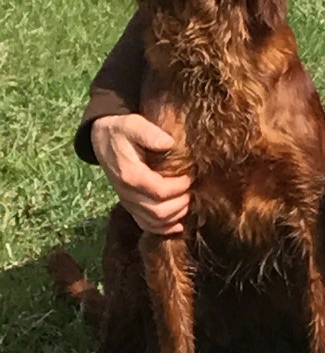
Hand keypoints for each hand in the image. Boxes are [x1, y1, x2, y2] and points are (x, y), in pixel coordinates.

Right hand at [91, 114, 190, 234]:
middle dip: (180, 204)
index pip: (159, 191)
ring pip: (153, 221)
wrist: (103, 139)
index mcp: (130, 174)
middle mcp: (126, 193)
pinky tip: (177, 225)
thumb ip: (150, 133)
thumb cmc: (123, 131)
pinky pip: (145, 225)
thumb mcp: (134, 125)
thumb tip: (169, 143)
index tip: (190, 177)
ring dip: (175, 216)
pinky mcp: (130, 205)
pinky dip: (163, 228)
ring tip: (187, 203)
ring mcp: (127, 201)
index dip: (179, 187)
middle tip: (192, 191)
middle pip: (158, 211)